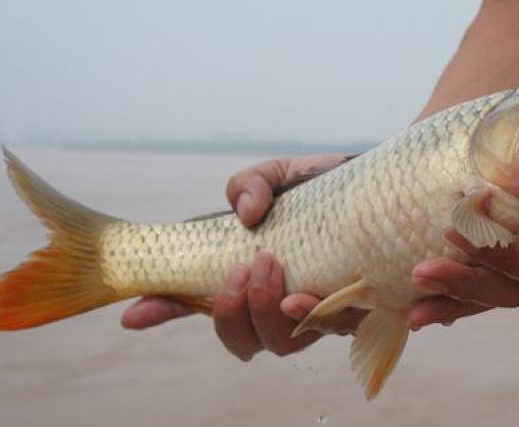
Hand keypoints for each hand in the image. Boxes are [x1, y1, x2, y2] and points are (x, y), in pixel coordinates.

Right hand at [121, 155, 362, 359]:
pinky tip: (312, 292)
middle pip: (244, 340)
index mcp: (247, 276)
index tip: (135, 314)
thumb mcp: (275, 175)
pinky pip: (334, 329)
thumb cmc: (321, 187)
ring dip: (267, 311)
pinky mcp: (356, 309)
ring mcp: (315, 312)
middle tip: (242, 267)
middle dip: (230, 313)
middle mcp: (277, 303)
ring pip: (283, 343)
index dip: (165, 312)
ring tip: (273, 266)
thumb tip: (246, 214)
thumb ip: (249, 185)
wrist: (383, 187)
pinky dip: (317, 315)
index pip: (198, 304)